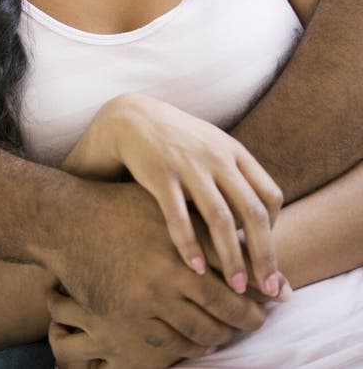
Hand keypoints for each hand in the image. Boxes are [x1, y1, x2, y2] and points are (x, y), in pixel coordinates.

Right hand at [50, 183, 266, 355]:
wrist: (71, 222)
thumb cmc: (120, 207)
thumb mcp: (166, 204)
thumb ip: (200, 219)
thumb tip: (243, 235)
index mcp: (187, 235)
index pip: (238, 267)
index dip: (262, 283)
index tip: (280, 293)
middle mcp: (174, 267)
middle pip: (228, 304)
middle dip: (251, 317)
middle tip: (262, 321)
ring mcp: (153, 295)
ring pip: (203, 330)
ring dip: (224, 336)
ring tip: (233, 333)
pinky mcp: (132, 316)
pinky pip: (173, 342)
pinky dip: (193, 347)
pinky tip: (202, 343)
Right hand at [72, 94, 282, 296]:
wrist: (133, 118)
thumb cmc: (178, 140)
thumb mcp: (213, 146)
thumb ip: (237, 176)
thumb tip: (260, 220)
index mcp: (234, 152)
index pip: (270, 196)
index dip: (273, 230)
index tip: (266, 256)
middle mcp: (217, 158)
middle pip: (252, 212)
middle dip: (264, 255)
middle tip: (270, 289)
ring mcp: (189, 165)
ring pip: (221, 219)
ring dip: (231, 258)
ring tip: (237, 288)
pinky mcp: (160, 174)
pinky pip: (180, 217)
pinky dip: (190, 245)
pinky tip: (196, 269)